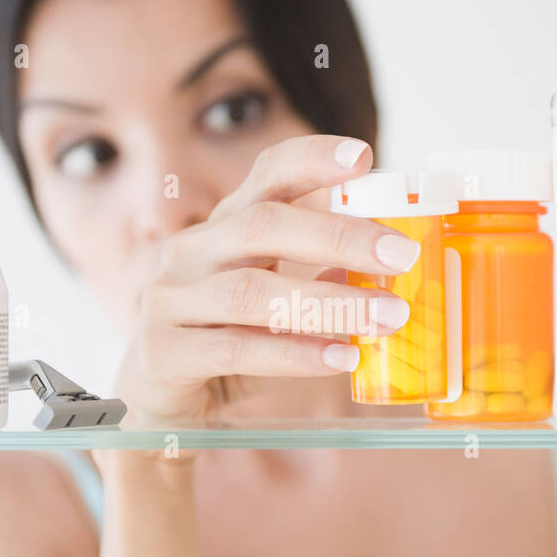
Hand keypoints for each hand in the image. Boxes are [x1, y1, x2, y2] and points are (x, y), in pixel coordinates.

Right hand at [116, 136, 420, 423]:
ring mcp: (170, 299)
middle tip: (401, 254)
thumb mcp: (274, 305)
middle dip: (338, 236)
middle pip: (262, 224)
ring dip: (329, 304)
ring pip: (251, 291)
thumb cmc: (225, 343)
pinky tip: (342, 358)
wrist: (155, 401)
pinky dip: (295, 353)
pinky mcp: (162, 351)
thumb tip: (385, 265)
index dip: (311, 159)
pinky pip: (236, 347)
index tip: (363, 155)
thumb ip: (317, 280)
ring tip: (388, 316)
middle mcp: (191, 251)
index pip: (265, 176)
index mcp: (224, 228)